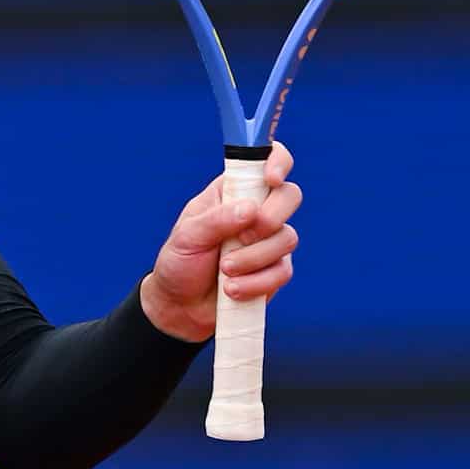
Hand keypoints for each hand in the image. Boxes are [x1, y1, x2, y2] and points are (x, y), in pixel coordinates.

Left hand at [139, 143, 301, 342]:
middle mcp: (255, 211)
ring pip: (288, 237)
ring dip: (253, 258)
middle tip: (242, 237)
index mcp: (231, 191)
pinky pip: (283, 271)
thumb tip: (251, 210)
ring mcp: (268, 241)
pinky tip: (232, 289)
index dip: (277, 161)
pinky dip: (256, 282)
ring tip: (224, 271)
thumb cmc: (180, 262)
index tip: (271, 179)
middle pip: (290, 196)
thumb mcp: (187, 236)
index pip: (265, 161)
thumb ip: (216, 220)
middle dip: (269, 218)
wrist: (181, 307)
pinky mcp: (275, 270)